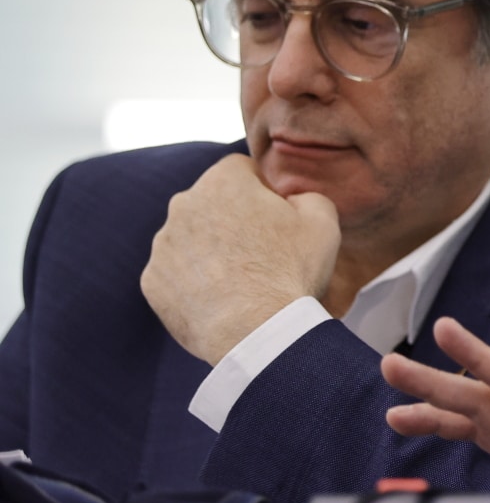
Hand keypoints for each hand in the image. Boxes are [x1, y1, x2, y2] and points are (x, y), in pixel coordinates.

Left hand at [140, 153, 340, 365]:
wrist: (256, 333)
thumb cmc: (290, 271)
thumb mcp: (324, 220)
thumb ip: (306, 194)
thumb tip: (292, 200)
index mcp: (223, 181)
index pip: (241, 169)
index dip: (263, 191)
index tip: (277, 218)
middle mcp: (184, 204)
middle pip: (212, 202)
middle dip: (232, 219)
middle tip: (262, 251)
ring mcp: (162, 245)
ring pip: (190, 237)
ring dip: (211, 250)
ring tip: (241, 281)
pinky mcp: (151, 282)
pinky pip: (175, 273)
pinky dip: (193, 282)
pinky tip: (221, 299)